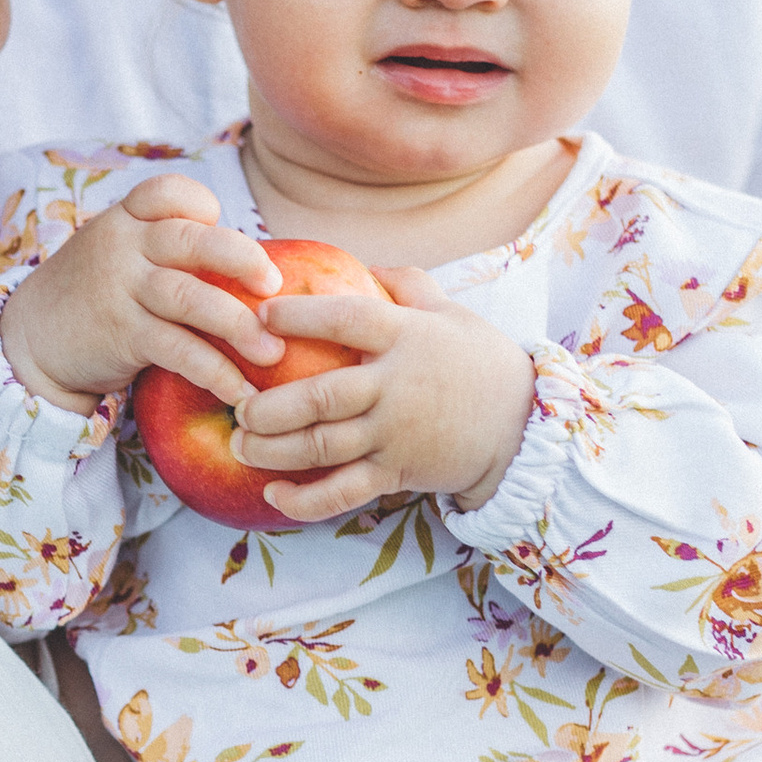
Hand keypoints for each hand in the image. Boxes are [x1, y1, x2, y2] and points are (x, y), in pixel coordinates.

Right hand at [0, 171, 283, 416]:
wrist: (30, 339)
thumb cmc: (96, 292)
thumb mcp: (121, 253)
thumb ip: (169, 245)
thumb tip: (250, 261)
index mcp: (126, 219)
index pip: (169, 193)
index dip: (202, 206)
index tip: (220, 224)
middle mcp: (124, 248)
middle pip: (192, 241)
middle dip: (243, 260)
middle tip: (275, 287)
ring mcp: (121, 291)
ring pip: (191, 298)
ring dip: (239, 325)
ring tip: (273, 350)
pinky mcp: (121, 336)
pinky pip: (178, 350)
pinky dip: (214, 371)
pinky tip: (240, 390)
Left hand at [232, 267, 534, 523]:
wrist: (523, 426)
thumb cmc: (479, 362)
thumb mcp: (450, 313)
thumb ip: (408, 284)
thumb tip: (366, 261)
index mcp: (405, 337)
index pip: (346, 318)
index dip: (301, 315)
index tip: (261, 315)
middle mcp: (395, 386)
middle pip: (321, 396)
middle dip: (270, 405)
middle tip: (239, 405)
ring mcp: (394, 434)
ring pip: (322, 446)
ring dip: (273, 450)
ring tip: (240, 444)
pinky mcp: (397, 473)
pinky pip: (343, 492)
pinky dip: (306, 500)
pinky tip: (274, 495)